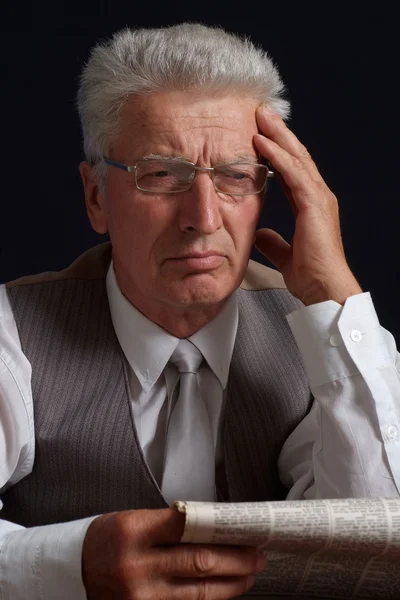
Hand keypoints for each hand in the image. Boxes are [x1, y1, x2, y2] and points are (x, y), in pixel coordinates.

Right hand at [82, 508, 265, 598]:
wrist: (70, 571)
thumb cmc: (105, 540)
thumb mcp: (132, 521)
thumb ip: (169, 526)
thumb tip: (214, 530)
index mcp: (133, 530)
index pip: (188, 523)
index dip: (222, 527)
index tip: (243, 527)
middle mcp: (137, 564)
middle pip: (200, 561)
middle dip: (236, 559)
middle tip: (258, 555)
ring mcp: (140, 595)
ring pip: (199, 591)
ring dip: (230, 583)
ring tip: (249, 575)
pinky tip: (224, 592)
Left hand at [253, 105, 362, 306]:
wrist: (325, 289)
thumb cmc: (311, 276)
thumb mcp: (285, 255)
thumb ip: (273, 242)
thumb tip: (259, 234)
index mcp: (311, 206)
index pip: (292, 171)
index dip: (277, 153)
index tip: (261, 136)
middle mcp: (318, 197)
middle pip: (297, 157)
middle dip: (279, 134)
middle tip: (262, 113)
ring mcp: (319, 198)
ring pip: (297, 158)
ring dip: (277, 135)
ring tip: (261, 116)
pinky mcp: (315, 204)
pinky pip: (294, 173)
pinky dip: (278, 156)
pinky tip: (262, 142)